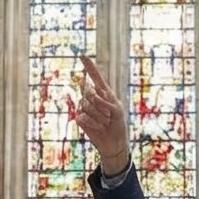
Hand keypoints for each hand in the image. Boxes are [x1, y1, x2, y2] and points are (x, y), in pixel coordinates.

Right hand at [67, 59, 131, 174]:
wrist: (113, 142)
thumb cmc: (118, 125)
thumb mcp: (117, 110)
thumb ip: (106, 100)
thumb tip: (92, 95)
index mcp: (104, 93)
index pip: (95, 76)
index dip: (89, 66)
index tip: (82, 55)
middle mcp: (92, 98)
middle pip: (88, 92)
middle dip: (99, 105)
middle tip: (108, 115)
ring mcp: (84, 107)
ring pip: (86, 106)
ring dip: (98, 117)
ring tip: (104, 123)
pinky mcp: (80, 118)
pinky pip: (82, 117)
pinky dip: (92, 123)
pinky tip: (97, 128)